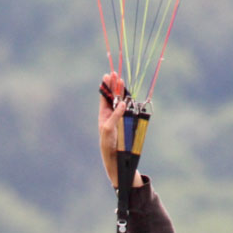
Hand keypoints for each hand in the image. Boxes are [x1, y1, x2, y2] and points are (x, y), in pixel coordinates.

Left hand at [98, 72, 144, 189]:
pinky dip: (129, 101)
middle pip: (112, 96)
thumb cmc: (108, 144)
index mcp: (103, 115)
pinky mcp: (127, 122)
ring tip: (120, 80)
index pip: (104, 97)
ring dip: (121, 91)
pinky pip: (128, 110)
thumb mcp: (108, 129)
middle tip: (115, 73)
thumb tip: (122, 102)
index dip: (105, 86)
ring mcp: (120, 118)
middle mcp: (111, 114)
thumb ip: (115, 115)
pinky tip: (129, 94)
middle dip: (113, 85)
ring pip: (121, 101)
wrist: (115, 158)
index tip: (107, 76)